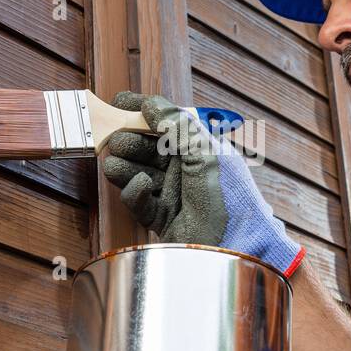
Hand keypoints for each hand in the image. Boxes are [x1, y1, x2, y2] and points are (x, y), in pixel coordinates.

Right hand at [102, 92, 305, 276]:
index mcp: (198, 148)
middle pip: (146, 148)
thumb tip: (151, 103)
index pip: (165, 123)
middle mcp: (184, 168)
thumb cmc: (229, 197)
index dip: (142, 111)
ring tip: (115, 164)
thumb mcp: (206, 155)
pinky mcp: (162, 217)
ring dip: (125, 166)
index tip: (118, 103)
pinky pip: (140, 200)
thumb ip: (178, 127)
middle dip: (129, 141)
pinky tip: (142, 186)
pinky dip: (136, 192)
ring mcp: (172, 192)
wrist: (235, 247)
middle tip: (115, 140)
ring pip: (138, 172)